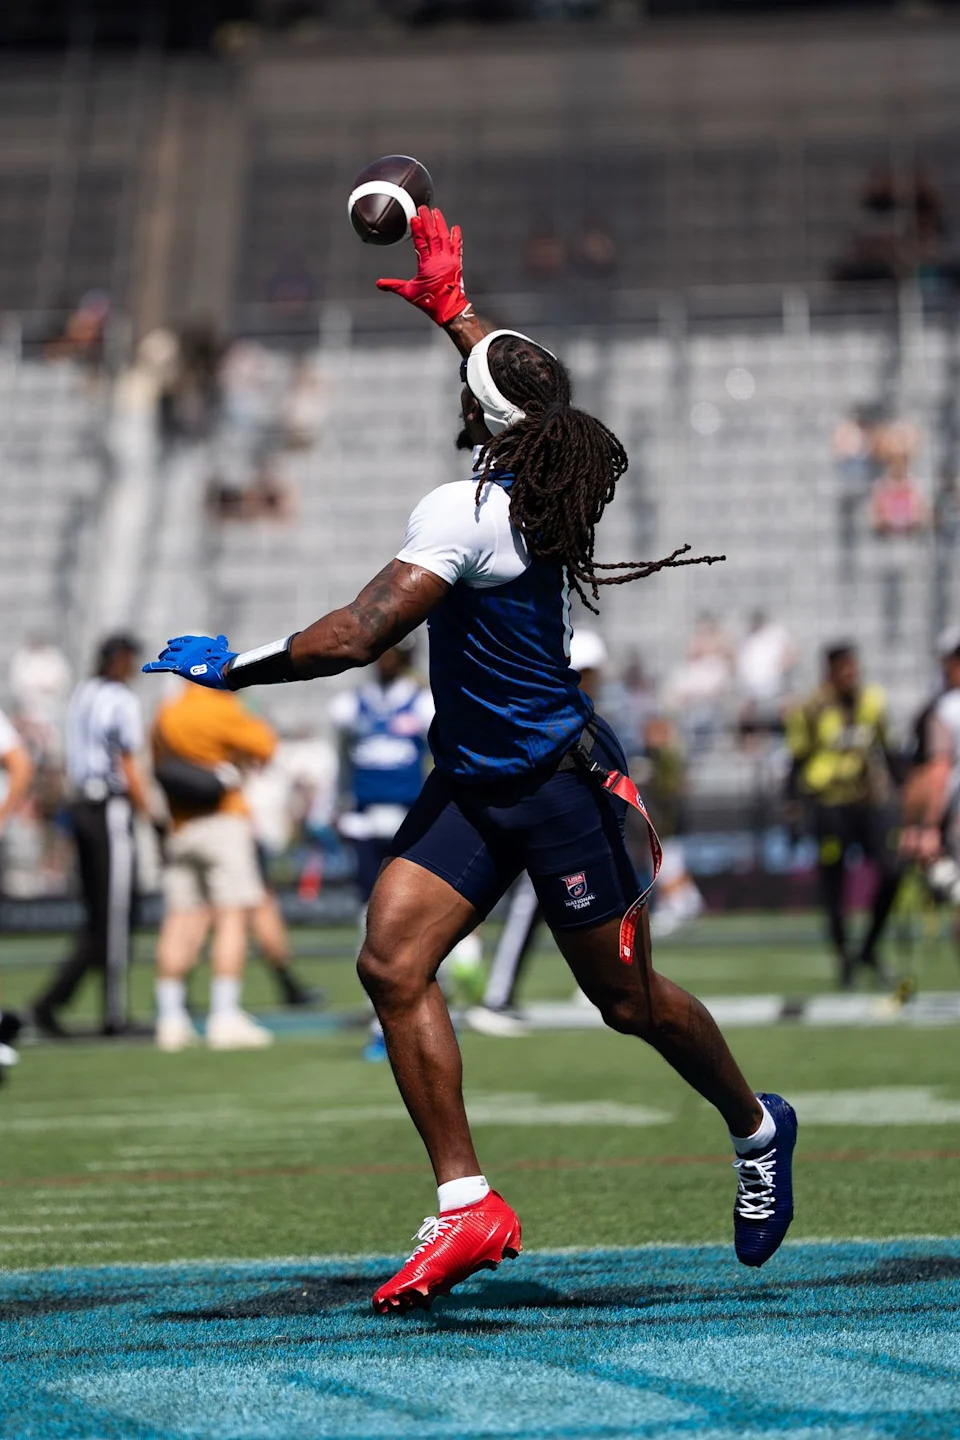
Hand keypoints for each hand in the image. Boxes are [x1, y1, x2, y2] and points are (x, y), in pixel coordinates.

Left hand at [142, 634, 235, 688]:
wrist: (223, 668)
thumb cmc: (225, 660)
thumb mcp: (222, 648)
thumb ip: (220, 642)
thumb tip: (222, 638)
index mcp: (198, 641)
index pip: (184, 640)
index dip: (177, 643)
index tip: (172, 643)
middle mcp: (188, 646)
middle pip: (174, 648)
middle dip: (168, 651)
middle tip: (163, 654)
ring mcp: (182, 655)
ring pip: (168, 657)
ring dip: (162, 659)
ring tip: (157, 662)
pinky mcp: (178, 666)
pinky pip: (162, 666)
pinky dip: (152, 667)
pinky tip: (144, 668)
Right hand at [376, 206, 467, 326]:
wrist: (450, 310)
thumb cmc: (430, 302)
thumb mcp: (409, 293)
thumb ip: (393, 286)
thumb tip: (378, 284)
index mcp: (426, 265)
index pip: (421, 242)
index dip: (417, 229)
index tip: (414, 217)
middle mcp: (439, 260)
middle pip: (433, 235)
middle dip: (428, 220)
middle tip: (424, 208)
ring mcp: (449, 260)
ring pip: (445, 237)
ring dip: (441, 224)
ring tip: (437, 212)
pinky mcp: (456, 263)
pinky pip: (457, 247)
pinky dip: (456, 237)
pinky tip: (455, 228)